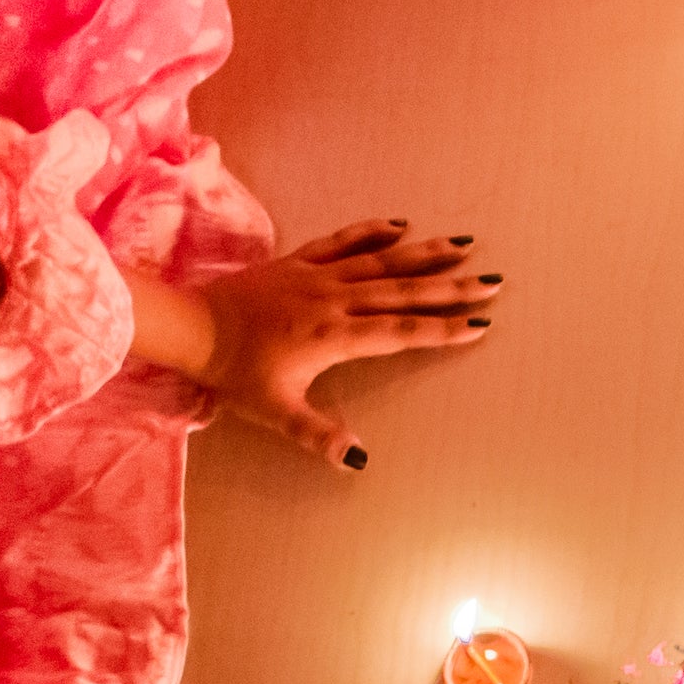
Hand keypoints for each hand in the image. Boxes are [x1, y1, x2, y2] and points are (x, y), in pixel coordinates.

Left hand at [191, 220, 501, 469]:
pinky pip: (344, 241)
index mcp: (334, 337)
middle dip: (450, 289)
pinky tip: (401, 225)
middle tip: (491, 282)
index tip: (478, 325)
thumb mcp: (275, 412)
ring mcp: (318, 276)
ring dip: (424, 254)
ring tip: (463, 247)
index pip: (400, 333)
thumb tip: (358, 458)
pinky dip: (373, 232)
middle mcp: (334, 300)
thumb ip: (317, 434)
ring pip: (381, 261)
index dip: (441, 330)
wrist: (192, 327)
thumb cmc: (234, 372)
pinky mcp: (299, 262)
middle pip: (403, 292)